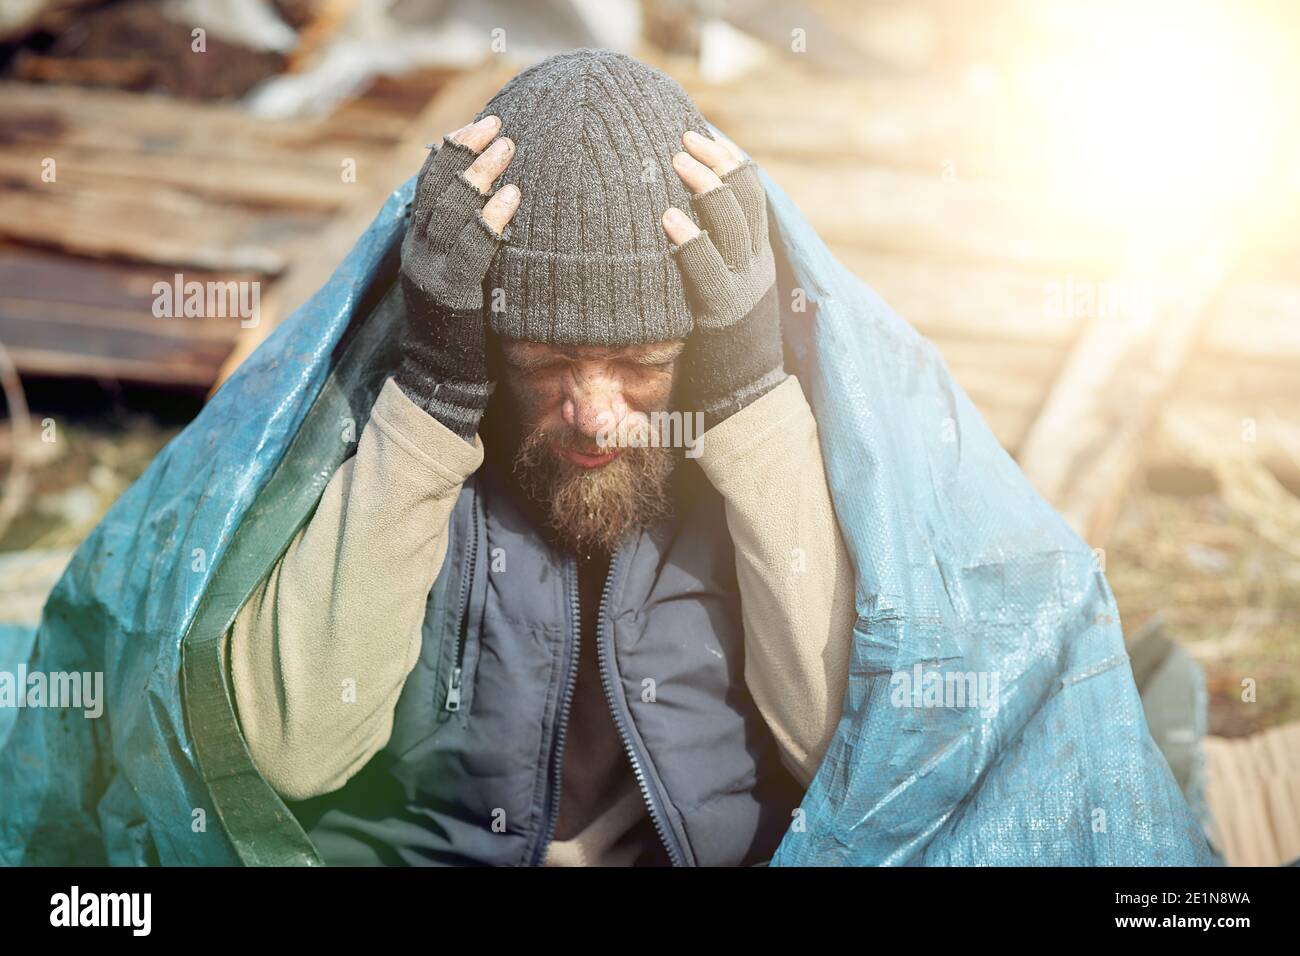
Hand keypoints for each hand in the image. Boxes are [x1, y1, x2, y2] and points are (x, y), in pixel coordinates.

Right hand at [397, 114, 520, 441]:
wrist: (440, 384)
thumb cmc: (461, 332)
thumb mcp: (460, 279)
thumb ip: (468, 246)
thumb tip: (499, 210)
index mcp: (417, 243)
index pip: (429, 184)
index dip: (452, 150)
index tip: (481, 125)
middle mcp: (417, 251)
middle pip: (438, 187)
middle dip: (468, 151)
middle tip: (500, 127)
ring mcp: (430, 271)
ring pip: (451, 210)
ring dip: (481, 174)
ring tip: (508, 149)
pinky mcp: (450, 294)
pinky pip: (471, 248)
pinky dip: (490, 219)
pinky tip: (512, 198)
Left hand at [661, 130, 783, 429]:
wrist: (745, 402)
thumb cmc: (722, 349)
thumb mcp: (722, 294)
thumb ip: (709, 261)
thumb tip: (672, 223)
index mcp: (758, 256)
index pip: (753, 194)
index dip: (730, 160)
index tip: (702, 134)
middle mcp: (757, 265)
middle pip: (746, 197)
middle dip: (717, 162)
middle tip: (683, 139)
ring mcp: (745, 287)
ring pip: (734, 223)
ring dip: (706, 188)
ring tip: (678, 162)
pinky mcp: (726, 315)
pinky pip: (710, 270)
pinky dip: (691, 240)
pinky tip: (669, 218)